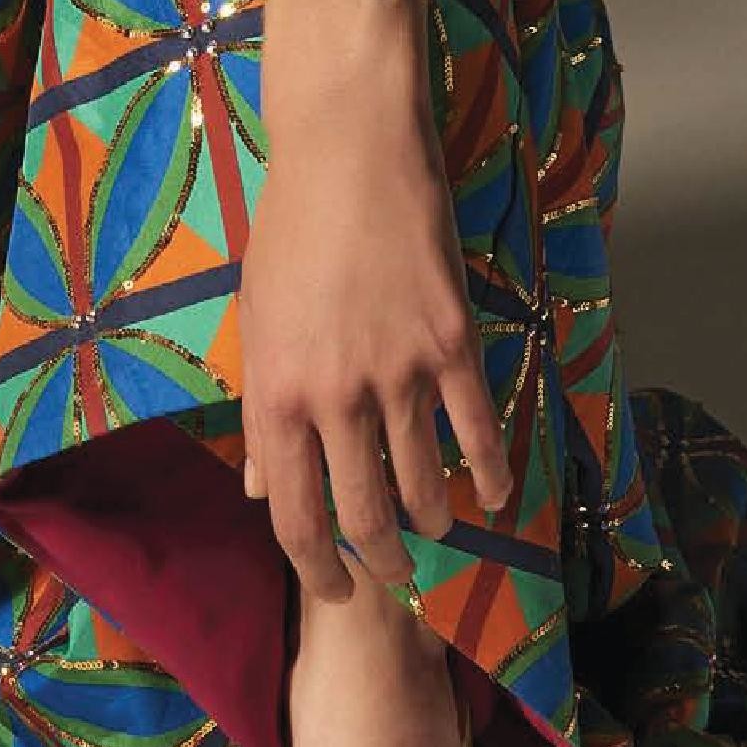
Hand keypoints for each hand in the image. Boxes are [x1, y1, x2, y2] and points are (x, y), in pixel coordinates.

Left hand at [235, 78, 512, 602]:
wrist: (347, 154)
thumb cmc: (290, 235)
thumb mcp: (256, 324)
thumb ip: (264, 413)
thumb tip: (263, 490)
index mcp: (274, 395)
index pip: (294, 517)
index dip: (317, 568)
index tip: (336, 591)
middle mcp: (332, 397)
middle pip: (362, 517)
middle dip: (379, 562)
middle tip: (391, 575)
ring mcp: (396, 373)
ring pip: (422, 485)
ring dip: (432, 522)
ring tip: (436, 530)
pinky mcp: (452, 345)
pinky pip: (477, 433)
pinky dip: (487, 475)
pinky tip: (491, 496)